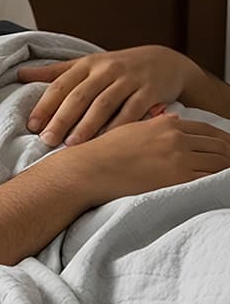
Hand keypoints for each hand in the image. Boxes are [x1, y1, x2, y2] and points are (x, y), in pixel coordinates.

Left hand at [18, 45, 196, 146]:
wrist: (166, 62)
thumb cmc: (117, 68)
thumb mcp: (87, 64)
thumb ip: (55, 72)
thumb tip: (20, 74)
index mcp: (87, 64)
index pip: (61, 85)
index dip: (45, 105)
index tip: (32, 126)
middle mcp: (107, 69)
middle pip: (79, 96)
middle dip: (61, 119)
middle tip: (47, 140)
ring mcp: (130, 79)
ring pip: (104, 104)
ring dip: (87, 125)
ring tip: (71, 145)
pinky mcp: (150, 91)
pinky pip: (132, 111)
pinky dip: (118, 127)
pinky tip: (107, 142)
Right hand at [57, 113, 229, 204]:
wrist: (89, 170)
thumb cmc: (103, 152)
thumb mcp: (130, 128)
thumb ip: (155, 122)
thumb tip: (174, 118)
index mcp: (166, 124)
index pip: (208, 130)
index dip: (223, 140)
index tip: (229, 148)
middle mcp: (176, 138)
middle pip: (219, 145)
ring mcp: (178, 158)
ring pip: (218, 162)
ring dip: (226, 169)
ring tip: (227, 175)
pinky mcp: (177, 178)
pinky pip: (208, 178)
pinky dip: (217, 181)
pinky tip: (218, 185)